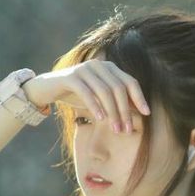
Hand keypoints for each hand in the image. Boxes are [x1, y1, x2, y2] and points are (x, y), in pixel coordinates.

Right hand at [22, 59, 150, 132]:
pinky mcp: (71, 77)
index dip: (139, 97)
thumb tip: (137, 111)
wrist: (48, 88)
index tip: (146, 113)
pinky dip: (95, 106)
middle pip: (119, 88)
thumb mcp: (99, 98)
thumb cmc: (77, 95)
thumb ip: (116, 101)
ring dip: (112, 112)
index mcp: (109, 68)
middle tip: (127, 129)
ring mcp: (84, 69)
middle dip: (125, 111)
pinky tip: (100, 119)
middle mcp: (99, 65)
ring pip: (104, 91)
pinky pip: (87, 92)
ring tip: (115, 129)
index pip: (130, 81)